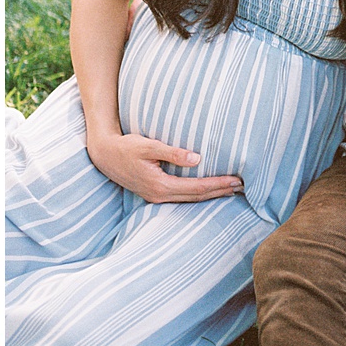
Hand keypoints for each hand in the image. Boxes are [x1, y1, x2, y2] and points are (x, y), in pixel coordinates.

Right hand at [85, 131, 242, 202]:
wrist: (103, 155)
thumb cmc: (126, 147)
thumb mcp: (148, 146)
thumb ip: (172, 152)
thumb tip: (198, 159)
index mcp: (160, 185)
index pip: (197, 187)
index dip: (218, 184)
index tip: (237, 180)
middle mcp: (159, 195)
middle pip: (197, 197)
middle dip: (220, 191)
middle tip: (243, 186)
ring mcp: (155, 196)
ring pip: (190, 199)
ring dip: (211, 195)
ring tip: (231, 190)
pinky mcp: (154, 193)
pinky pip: (182, 197)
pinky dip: (198, 194)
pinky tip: (208, 190)